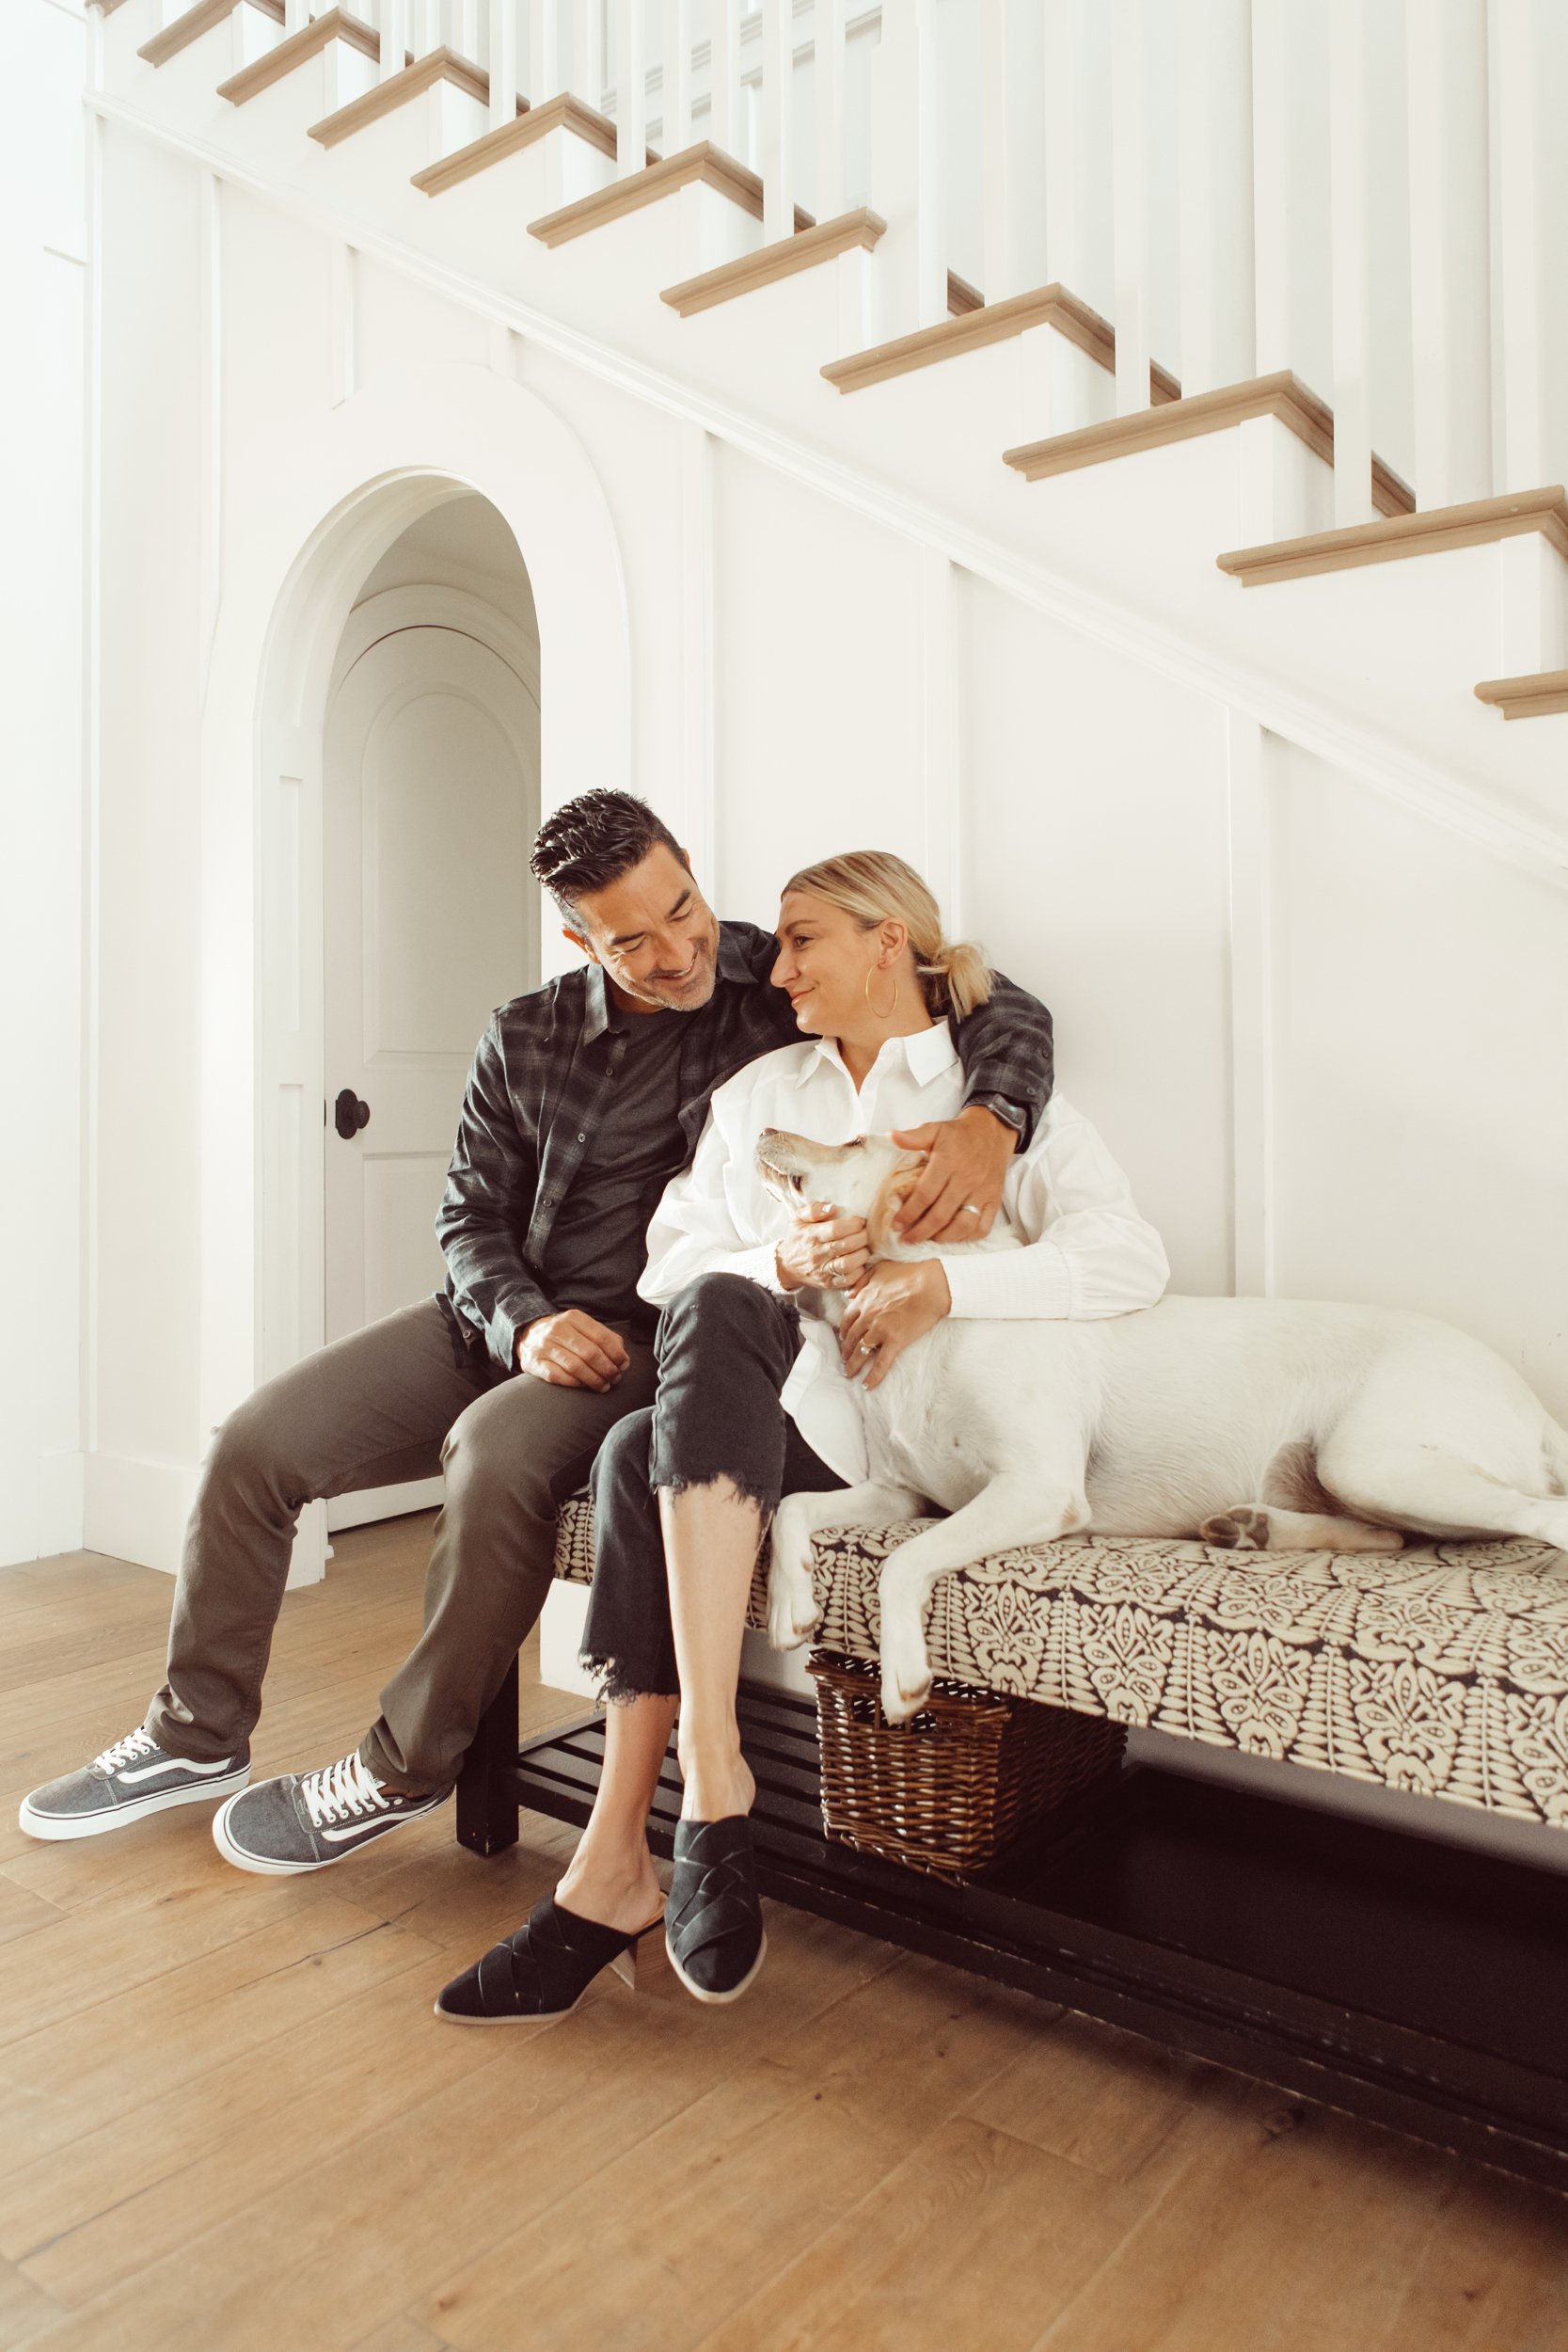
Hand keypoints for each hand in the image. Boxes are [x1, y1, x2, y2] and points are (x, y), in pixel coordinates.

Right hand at [517, 1310, 630, 1390]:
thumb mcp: (583, 1329)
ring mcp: (544, 1345)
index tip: (623, 1366)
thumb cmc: (564, 1336)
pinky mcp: (534, 1362)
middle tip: (614, 1379)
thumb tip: (624, 1361)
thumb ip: (606, 1341)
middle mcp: (557, 1329)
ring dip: (594, 1380)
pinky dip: (576, 1383)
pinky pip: (559, 1377)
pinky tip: (584, 1386)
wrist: (527, 1336)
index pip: (602, 1337)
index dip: (616, 1354)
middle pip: (590, 1353)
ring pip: (576, 1367)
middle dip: (607, 1369)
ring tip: (603, 1386)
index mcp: (573, 1318)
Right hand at [774, 1201, 872, 1293]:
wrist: (786, 1266)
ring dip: (862, 1255)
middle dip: (862, 1237)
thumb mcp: (798, 1218)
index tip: (860, 1221)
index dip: (853, 1224)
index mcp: (811, 1235)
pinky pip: (847, 1280)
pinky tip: (860, 1263)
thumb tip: (832, 1208)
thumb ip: (813, 1209)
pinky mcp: (828, 1283)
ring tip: (865, 1248)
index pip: (835, 1229)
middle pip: (845, 1246)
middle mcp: (817, 1254)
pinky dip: (858, 1272)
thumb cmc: (798, 1238)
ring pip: (847, 1264)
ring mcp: (822, 1270)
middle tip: (866, 1233)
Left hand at [840, 1259, 950, 1389]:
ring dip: (853, 1365)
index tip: (843, 1339)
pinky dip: (873, 1376)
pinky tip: (867, 1385)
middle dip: (845, 1351)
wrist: (931, 1284)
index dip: (843, 1331)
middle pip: (850, 1338)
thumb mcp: (879, 1268)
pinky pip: (881, 1363)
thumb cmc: (910, 1274)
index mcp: (863, 1300)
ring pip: (861, 1352)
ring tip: (849, 1373)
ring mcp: (880, 1330)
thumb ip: (861, 1280)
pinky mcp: (895, 1341)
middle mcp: (867, 1316)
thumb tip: (849, 1293)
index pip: (847, 1320)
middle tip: (844, 1360)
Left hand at [890, 1105, 1016, 1245]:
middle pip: (941, 1214)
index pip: (925, 1195)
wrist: (992, 1131)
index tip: (896, 1224)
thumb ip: (912, 1137)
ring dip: (943, 1238)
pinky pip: (983, 1226)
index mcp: (948, 1162)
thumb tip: (890, 1136)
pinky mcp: (994, 1200)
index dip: (909, 1213)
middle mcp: (966, 1179)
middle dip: (920, 1232)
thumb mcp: (934, 1130)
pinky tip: (952, 1238)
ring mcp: (982, 1192)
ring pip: (962, 1225)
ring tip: (927, 1240)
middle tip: (906, 1239)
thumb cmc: (959, 1135)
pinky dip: (967, 1238)